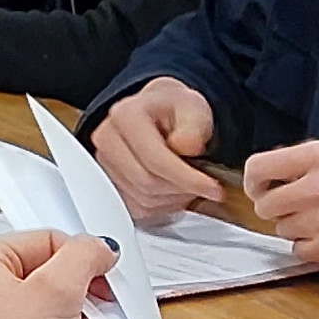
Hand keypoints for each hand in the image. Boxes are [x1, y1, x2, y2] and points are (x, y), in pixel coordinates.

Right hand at [86, 80, 221, 226]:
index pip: (155, 159)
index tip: (212, 187)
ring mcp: (106, 165)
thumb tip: (185, 147)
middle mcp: (108, 140)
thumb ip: (193, 126)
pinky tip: (173, 190)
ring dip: (174, 198)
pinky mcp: (110, 186)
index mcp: (125, 116)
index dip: (187, 178)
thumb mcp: (193, 108)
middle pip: (147, 183)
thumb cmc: (174, 111)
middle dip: (182, 188)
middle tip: (204, 183)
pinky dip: (162, 206)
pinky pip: (139, 210)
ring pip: (144, 200)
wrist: (160, 115)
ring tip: (189, 182)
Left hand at [237, 137, 318, 269]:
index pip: (260, 166)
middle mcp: (317, 187)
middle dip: (277, 205)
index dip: (255, 179)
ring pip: (281, 228)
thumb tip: (300, 163)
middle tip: (297, 205)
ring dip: (297, 226)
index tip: (259, 186)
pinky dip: (311, 246)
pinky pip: (298, 250)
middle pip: (265, 204)